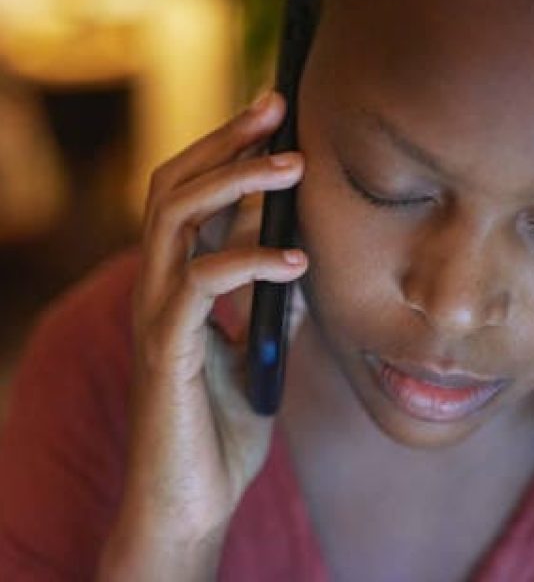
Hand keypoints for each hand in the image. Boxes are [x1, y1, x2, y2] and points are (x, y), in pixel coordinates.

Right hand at [98, 91, 307, 579]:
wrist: (193, 499)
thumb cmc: (223, 422)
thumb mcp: (262, 346)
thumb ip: (273, 301)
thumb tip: (304, 256)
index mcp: (180, 279)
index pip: (192, 191)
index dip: (227, 147)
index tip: (274, 113)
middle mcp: (159, 283)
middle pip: (174, 184)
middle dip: (224, 139)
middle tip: (276, 107)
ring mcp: (157, 313)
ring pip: (178, 218)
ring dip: (237, 183)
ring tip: (294, 166)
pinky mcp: (165, 349)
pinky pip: (200, 284)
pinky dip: (250, 261)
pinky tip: (298, 262)